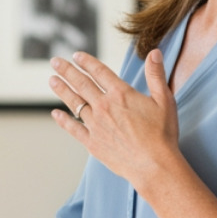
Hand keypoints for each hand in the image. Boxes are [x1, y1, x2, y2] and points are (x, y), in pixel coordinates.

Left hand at [49, 49, 181, 195]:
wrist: (154, 166)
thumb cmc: (162, 134)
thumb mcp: (164, 100)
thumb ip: (156, 75)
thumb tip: (155, 52)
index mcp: (121, 94)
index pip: (99, 72)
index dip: (87, 62)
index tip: (76, 55)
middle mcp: (104, 107)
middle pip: (82, 84)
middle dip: (67, 71)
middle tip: (55, 62)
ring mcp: (96, 125)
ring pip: (74, 103)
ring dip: (62, 90)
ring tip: (52, 80)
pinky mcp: (92, 142)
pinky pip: (74, 128)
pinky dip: (63, 121)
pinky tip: (55, 114)